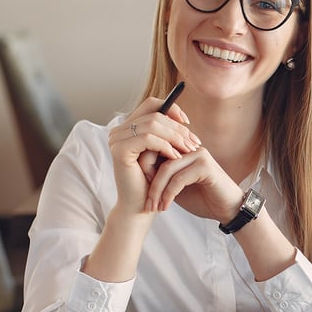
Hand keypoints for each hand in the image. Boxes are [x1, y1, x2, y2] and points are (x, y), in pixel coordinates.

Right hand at [106, 95, 199, 214]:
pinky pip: (148, 139)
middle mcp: (118, 131)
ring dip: (175, 137)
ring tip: (189, 150)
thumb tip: (184, 119)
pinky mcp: (120, 151)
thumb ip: (167, 135)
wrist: (140, 208)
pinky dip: (165, 146)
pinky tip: (176, 158)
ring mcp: (116, 139)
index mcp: (127, 128)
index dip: (172, 109)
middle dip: (178, 128)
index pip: (151, 104)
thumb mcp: (162, 154)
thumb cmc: (152, 183)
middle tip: (194, 142)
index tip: (188, 123)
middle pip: (154, 114)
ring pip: (153, 124)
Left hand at [140, 146, 244, 222]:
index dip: (144, 171)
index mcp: (183, 149)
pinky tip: (166, 207)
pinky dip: (169, 194)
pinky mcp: (205, 166)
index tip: (141, 194)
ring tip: (154, 207)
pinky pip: (178, 179)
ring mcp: (199, 155)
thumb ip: (161, 177)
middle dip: (148, 182)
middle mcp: (190, 148)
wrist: (228, 210)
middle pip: (158, 157)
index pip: (155, 150)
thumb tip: (137, 172)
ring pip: (167, 169)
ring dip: (157, 191)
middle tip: (146, 204)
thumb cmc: (203, 199)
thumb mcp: (175, 187)